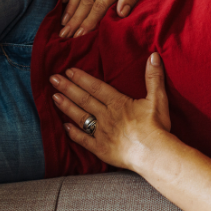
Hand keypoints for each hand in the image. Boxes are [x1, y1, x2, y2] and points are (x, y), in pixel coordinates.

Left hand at [49, 53, 171, 169]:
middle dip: (67, 88)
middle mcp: (106, 116)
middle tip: (52, 79)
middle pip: (84, 100)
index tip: (68, 71)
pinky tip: (65, 127)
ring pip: (81, 117)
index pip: (96, 88)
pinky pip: (84, 140)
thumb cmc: (156, 126)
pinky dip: (74, 134)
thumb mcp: (158, 98)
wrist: (153, 154)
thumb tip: (153, 56)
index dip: (81, 78)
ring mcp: (101, 133)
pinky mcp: (101, 149)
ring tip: (54, 97)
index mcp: (118, 103)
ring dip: (66, 106)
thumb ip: (154, 77)